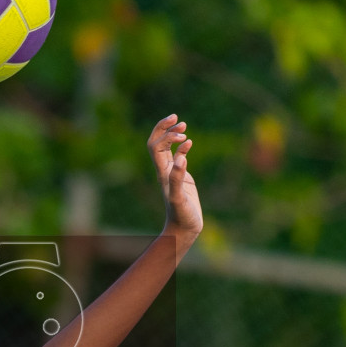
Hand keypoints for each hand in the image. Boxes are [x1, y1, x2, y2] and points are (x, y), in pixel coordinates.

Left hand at [147, 114, 201, 237]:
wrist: (184, 229)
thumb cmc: (182, 216)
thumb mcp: (179, 198)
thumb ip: (178, 178)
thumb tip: (181, 158)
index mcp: (162, 173)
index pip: (156, 146)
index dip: (165, 135)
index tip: (182, 133)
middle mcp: (165, 171)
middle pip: (157, 142)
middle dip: (164, 128)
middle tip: (176, 117)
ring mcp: (172, 173)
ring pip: (167, 148)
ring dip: (172, 134)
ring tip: (183, 124)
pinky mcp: (182, 177)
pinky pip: (178, 157)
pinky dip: (182, 146)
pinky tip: (189, 142)